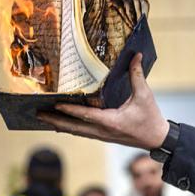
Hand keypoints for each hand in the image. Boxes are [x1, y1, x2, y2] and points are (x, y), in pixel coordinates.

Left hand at [37, 53, 168, 149]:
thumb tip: (136, 56)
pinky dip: (70, 128)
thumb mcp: (145, 95)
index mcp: (112, 121)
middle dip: (55, 120)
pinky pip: (82, 132)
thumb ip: (137, 75)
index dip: (70, 109)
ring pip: (76, 131)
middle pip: (74, 127)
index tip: (55, 104)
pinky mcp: (104, 136)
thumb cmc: (151, 118)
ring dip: (59, 124)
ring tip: (43, 118)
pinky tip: (61, 125)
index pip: (86, 115)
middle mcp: (103, 131)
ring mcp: (102, 135)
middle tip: (37, 114)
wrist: (157, 139)